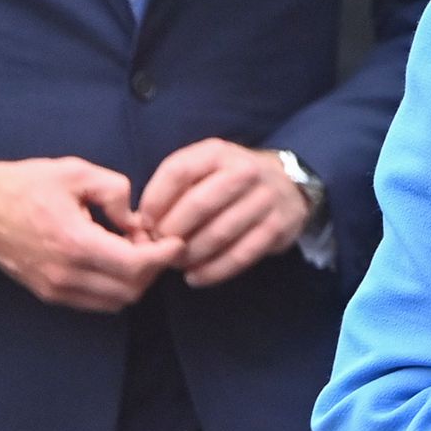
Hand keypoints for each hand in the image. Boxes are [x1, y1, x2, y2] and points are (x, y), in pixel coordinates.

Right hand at [0, 156, 183, 312]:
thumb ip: (115, 191)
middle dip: (152, 269)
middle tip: (154, 243)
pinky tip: (112, 261)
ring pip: (115, 302)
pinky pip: (94, 304)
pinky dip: (113, 288)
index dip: (163, 256)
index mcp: (75, 243)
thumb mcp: (76, 172)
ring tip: (134, 251)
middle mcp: (66, 274)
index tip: (175, 242)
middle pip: (131, 290)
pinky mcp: (48, 293)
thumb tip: (136, 219)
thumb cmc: (25, 185)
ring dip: (134, 281)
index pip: (136, 266)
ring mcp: (55, 288)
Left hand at [136, 140, 313, 287]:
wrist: (287, 184)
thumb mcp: (205, 167)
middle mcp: (244, 172)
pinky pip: (240, 256)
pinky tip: (196, 277)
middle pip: (199, 205)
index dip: (156, 200)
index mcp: (218, 153)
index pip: (179, 171)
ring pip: (218, 233)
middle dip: (172, 232)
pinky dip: (213, 271)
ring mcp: (264, 200)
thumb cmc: (231, 180)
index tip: (145, 223)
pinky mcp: (277, 228)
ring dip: (190, 255)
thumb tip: (142, 222)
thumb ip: (175, 187)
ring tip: (176, 264)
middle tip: (160, 248)